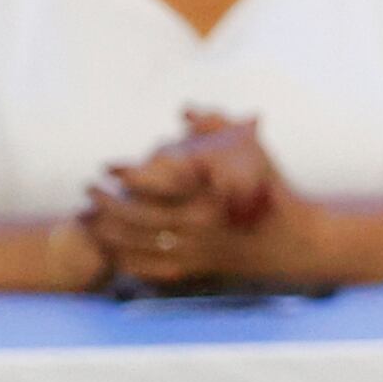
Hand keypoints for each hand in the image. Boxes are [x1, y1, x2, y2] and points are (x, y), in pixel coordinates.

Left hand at [86, 109, 321, 288]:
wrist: (294, 241)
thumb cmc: (272, 188)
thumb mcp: (253, 148)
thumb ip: (216, 125)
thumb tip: (183, 110)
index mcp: (209, 194)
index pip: (156, 184)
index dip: (126, 176)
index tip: (108, 167)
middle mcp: (200, 225)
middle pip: (140, 218)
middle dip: (108, 204)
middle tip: (88, 190)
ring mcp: (198, 250)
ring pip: (143, 246)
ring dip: (111, 233)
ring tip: (90, 218)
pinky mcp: (200, 268)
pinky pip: (157, 270)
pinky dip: (131, 263)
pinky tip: (114, 252)